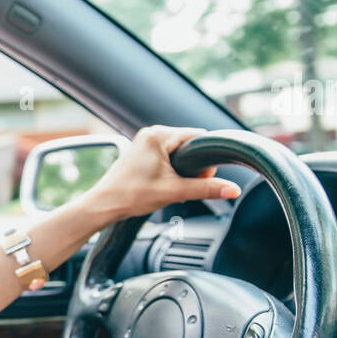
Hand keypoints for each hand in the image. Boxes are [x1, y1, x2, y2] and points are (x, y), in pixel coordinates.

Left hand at [88, 126, 240, 219]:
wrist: (104, 205)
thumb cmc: (131, 195)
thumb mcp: (174, 191)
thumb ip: (206, 189)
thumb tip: (232, 189)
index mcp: (158, 135)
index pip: (198, 137)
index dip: (205, 158)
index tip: (202, 177)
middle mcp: (151, 133)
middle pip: (189, 144)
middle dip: (193, 166)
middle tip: (183, 185)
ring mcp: (145, 141)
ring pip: (178, 151)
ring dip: (182, 169)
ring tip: (171, 185)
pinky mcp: (142, 152)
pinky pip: (167, 155)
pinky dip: (171, 169)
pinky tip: (163, 183)